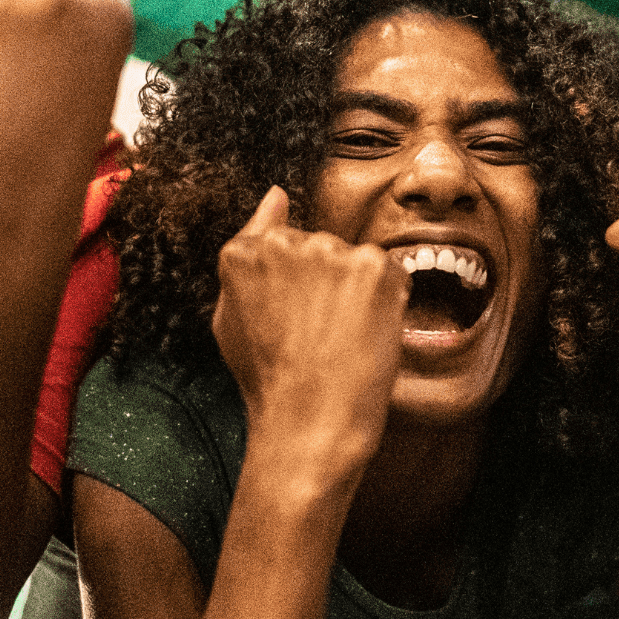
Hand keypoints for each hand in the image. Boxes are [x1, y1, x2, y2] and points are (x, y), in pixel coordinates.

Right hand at [213, 188, 404, 467]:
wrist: (309, 423)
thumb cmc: (269, 381)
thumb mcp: (230, 319)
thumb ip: (248, 248)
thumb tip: (276, 195)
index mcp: (243, 253)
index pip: (279, 237)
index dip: (296, 282)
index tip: (300, 312)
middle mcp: (285, 242)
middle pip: (320, 247)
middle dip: (326, 283)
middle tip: (317, 335)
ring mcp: (331, 251)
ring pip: (354, 261)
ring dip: (356, 292)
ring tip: (339, 339)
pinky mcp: (373, 266)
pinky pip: (388, 274)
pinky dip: (385, 301)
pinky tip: (364, 335)